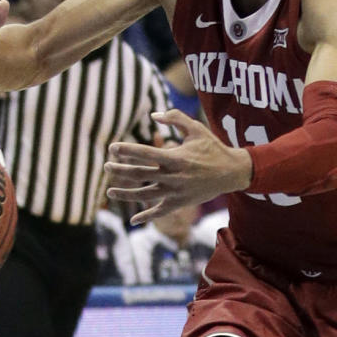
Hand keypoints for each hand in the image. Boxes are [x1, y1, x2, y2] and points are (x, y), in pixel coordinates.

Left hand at [105, 109, 251, 222]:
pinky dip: (147, 217)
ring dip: (126, 195)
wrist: (231, 172)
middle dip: (120, 171)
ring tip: (110, 192)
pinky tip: (133, 220)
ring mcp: (175, 192)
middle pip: (140, 175)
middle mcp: (173, 176)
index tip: (112, 147)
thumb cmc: (212, 148)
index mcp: (175, 158)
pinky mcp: (180, 203)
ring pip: (145, 195)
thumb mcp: (195, 128)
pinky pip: (160, 212)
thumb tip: (153, 115)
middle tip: (106, 167)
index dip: (126, 151)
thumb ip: (175, 118)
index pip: (145, 154)